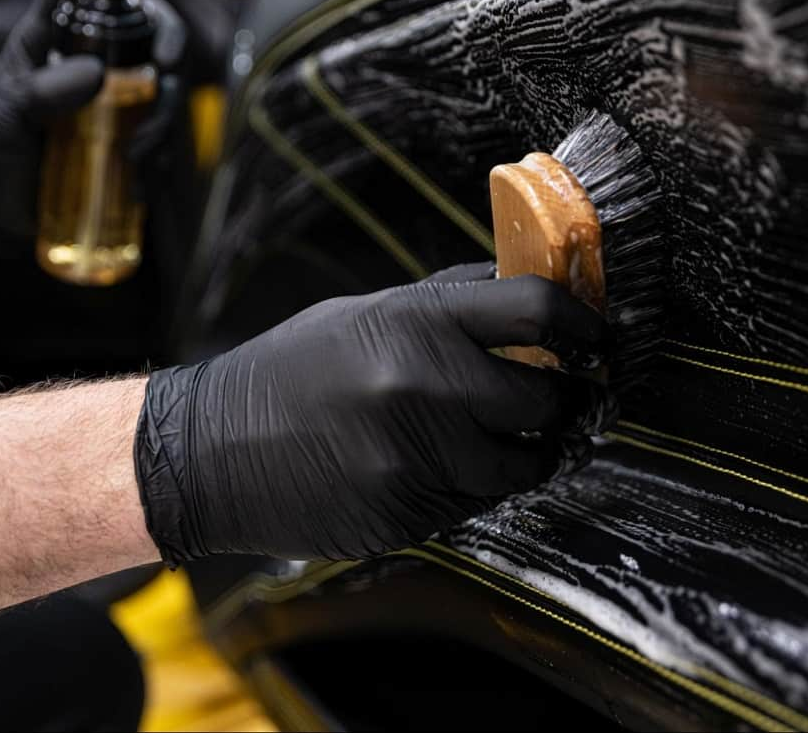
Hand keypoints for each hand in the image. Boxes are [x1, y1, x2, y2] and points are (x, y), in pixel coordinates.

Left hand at [0, 0, 186, 253]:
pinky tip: (140, 176)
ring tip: (139, 153)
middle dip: (167, 42)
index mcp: (51, 41)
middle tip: (165, 68)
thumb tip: (97, 76)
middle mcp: (88, 64)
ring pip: (162, 88)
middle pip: (145, 31)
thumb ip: (45, 92)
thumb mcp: (5, 114)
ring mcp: (111, 104)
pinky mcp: (125, 143)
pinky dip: (161, 155)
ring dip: (164, 117)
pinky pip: (161, 138)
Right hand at [134, 264, 615, 563]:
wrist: (209, 453)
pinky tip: (449, 466)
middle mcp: (423, 387)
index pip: (535, 309)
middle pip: (546, 396)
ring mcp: (417, 458)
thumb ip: (448, 305)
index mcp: (414, 323)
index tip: (598, 337)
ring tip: (511, 437)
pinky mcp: (408, 514)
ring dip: (530, 451)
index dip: (583, 323)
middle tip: (561, 396)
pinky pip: (478, 503)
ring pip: (524, 463)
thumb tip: (525, 293)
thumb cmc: (291, 372)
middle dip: (562, 398)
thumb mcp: (366, 314)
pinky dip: (479, 486)